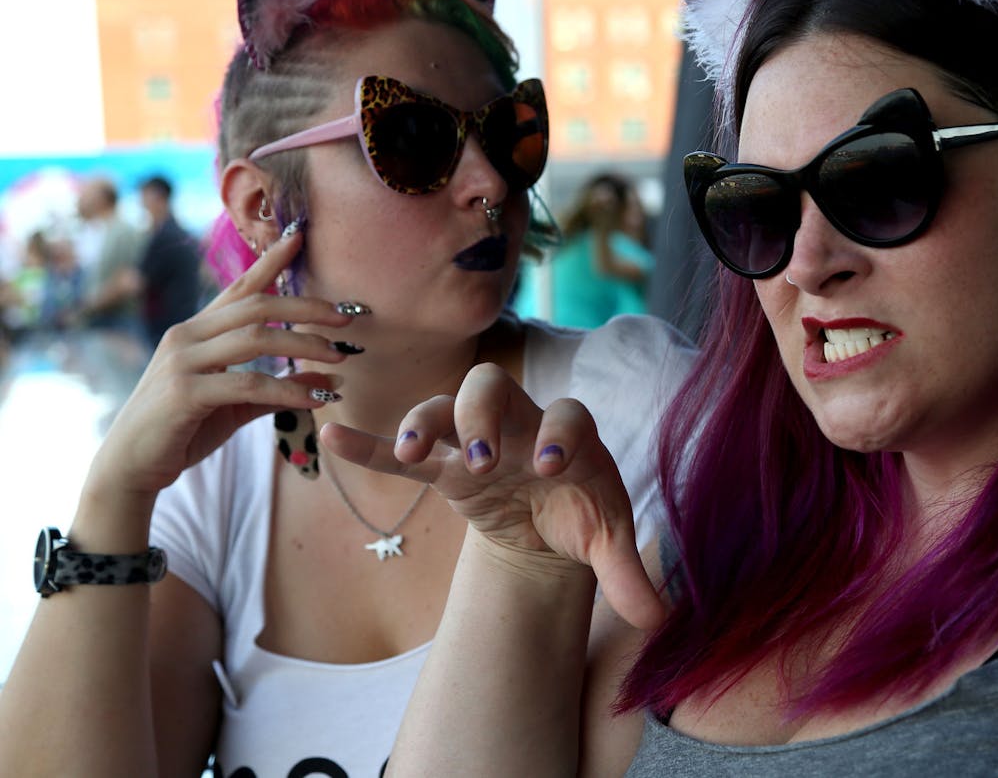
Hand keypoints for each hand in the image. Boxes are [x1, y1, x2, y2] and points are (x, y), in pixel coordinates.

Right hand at [88, 227, 357, 497]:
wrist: (130, 467)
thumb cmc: (182, 430)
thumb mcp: (237, 404)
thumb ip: (278, 388)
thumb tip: (327, 379)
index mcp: (197, 332)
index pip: (239, 288)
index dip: (270, 262)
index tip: (299, 236)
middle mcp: (187, 337)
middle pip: (256, 307)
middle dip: (306, 308)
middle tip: (346, 318)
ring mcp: (183, 362)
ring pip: (255, 338)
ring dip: (304, 345)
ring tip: (339, 357)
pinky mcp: (185, 393)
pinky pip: (248, 384)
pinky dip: (287, 389)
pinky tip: (316, 399)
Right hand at [320, 363, 665, 629]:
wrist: (548, 520)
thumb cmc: (582, 516)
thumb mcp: (606, 544)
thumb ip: (627, 574)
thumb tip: (658, 618)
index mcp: (570, 435)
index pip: (566, 416)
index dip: (557, 432)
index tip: (548, 464)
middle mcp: (520, 425)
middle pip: (492, 385)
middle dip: (481, 414)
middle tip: (481, 460)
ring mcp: (477, 440)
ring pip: (443, 406)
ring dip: (426, 423)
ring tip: (415, 454)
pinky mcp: (444, 467)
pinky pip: (400, 449)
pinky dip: (369, 444)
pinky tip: (332, 438)